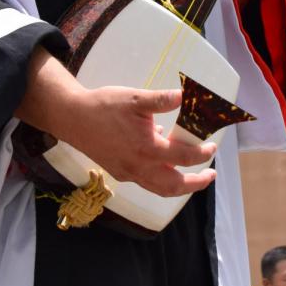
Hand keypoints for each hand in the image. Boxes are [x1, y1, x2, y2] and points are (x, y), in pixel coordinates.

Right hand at [43, 80, 215, 197]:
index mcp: (147, 148)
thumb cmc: (104, 106)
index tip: (212, 146)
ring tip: (193, 178)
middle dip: (196, 183)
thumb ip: (163, 100)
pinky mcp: (120, 173)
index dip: (202, 153)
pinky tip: (163, 162)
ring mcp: (128, 173)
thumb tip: (188, 96)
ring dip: (180, 187)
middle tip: (210, 175)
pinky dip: (161, 179)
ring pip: (160, 189)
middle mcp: (139, 166)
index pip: (184, 157)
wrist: (73, 118)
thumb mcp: (135, 98)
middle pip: (174, 185)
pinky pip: (146, 183)